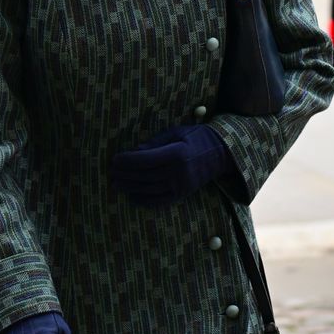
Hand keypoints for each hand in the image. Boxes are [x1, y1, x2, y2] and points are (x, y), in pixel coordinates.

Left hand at [111, 124, 227, 205]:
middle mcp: (179, 172)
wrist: (222, 153)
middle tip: (111, 172)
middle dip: (125, 175)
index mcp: (177, 153)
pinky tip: (132, 196)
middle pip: (145, 176)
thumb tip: (134, 150)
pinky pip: (160, 201)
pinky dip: (144, 200)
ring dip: (130, 188)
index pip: (146, 159)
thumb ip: (155, 142)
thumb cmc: (197, 138)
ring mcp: (181, 185)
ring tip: (116, 184)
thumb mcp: (176, 132)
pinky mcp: (183, 194)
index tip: (114, 159)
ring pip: (150, 189)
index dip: (128, 161)